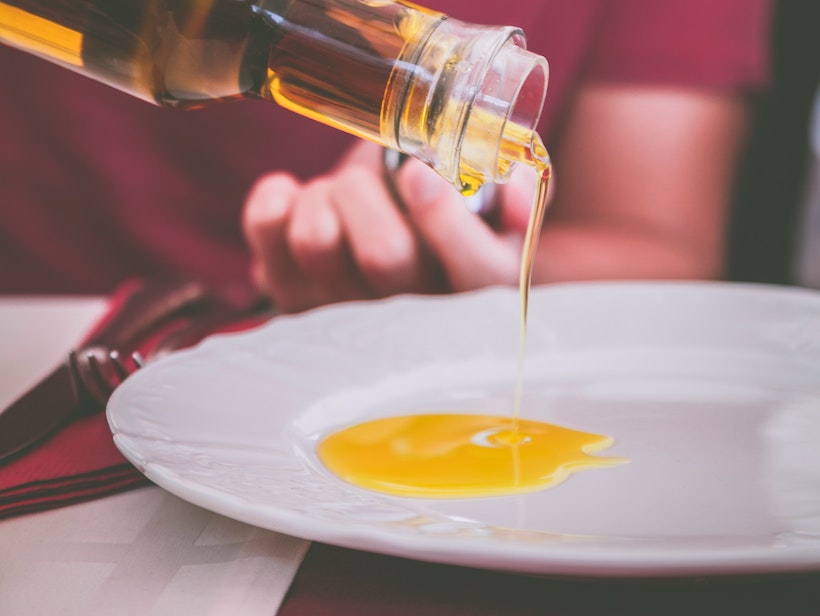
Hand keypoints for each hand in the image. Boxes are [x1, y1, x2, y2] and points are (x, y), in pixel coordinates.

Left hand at [242, 140, 540, 311]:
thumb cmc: (450, 226)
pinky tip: (298, 196)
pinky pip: (266, 237)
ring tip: (342, 190)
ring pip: (317, 241)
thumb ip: (518, 194)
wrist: (397, 258)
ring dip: (326, 193)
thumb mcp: (499, 214)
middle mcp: (411, 318)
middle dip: (369, 191)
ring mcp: (345, 315)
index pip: (475, 274)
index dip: (446, 220)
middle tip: (375, 174)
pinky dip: (275, 199)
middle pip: (384, 255)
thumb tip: (513, 186)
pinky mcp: (292, 300)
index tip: (418, 174)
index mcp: (478, 291)